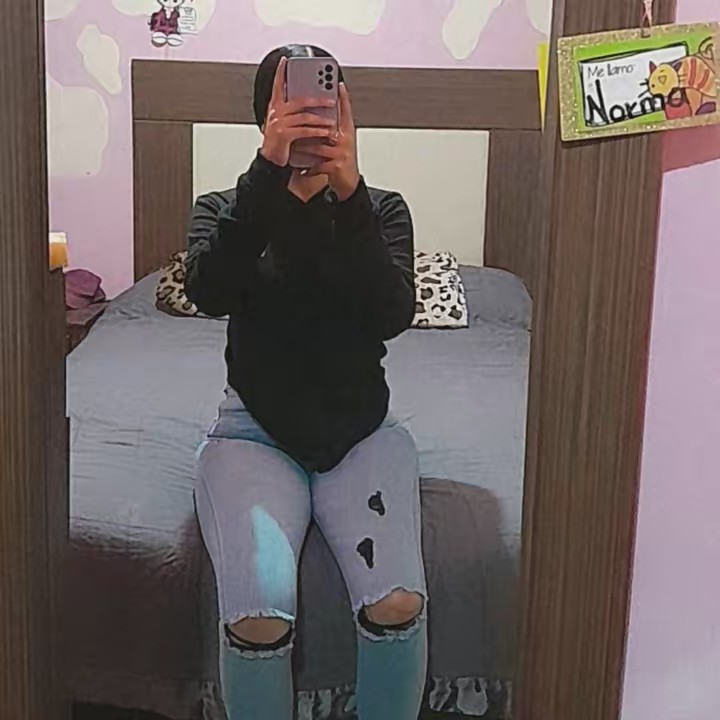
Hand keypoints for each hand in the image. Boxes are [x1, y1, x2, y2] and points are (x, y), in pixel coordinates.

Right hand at [260, 57, 336, 167]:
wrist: (270, 162)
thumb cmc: (279, 143)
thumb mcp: (283, 124)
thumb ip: (291, 112)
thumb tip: (310, 102)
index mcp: (275, 107)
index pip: (277, 85)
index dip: (280, 72)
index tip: (285, 61)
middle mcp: (276, 113)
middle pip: (299, 100)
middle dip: (318, 99)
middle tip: (332, 98)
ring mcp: (279, 123)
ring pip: (304, 116)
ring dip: (321, 119)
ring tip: (332, 121)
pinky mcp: (284, 135)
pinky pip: (304, 130)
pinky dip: (317, 132)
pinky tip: (326, 132)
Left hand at [304, 83, 359, 201]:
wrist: (348, 184)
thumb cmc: (340, 162)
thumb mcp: (337, 143)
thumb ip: (330, 129)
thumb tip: (317, 116)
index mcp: (346, 132)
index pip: (345, 110)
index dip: (342, 97)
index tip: (338, 84)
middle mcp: (346, 140)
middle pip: (328, 126)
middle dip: (312, 124)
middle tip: (299, 117)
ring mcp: (342, 153)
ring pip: (318, 146)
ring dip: (304, 148)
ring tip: (293, 148)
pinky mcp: (336, 166)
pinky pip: (317, 164)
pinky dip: (308, 167)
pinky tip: (301, 169)